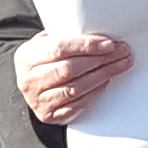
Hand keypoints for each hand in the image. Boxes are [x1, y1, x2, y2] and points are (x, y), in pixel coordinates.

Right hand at [16, 30, 130, 125]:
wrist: (30, 86)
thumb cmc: (43, 61)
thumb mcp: (45, 44)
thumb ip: (64, 37)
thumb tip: (99, 32)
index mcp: (26, 57)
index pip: (59, 48)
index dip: (86, 46)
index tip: (108, 43)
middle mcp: (29, 80)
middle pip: (69, 69)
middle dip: (100, 60)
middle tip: (121, 53)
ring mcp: (38, 100)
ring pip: (75, 88)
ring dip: (102, 76)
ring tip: (119, 65)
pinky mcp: (48, 115)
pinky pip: (76, 105)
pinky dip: (94, 93)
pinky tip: (106, 81)